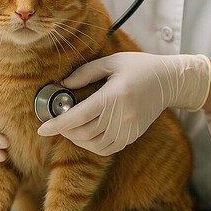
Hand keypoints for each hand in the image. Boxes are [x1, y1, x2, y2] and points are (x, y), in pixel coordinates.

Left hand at [37, 52, 210, 155]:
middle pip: (83, 133)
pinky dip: (92, 145)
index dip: (57, 124)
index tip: (41, 129)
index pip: (78, 116)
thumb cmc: (139, 67)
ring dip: (77, 139)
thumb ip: (85, 73)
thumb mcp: (111, 62)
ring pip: (94, 145)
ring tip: (70, 127)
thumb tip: (64, 85)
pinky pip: (107, 148)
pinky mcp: (132, 136)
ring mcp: (128, 129)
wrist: (168, 81)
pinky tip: (87, 134)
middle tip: (55, 122)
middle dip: (64, 131)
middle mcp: (121, 116)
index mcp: (114, 96)